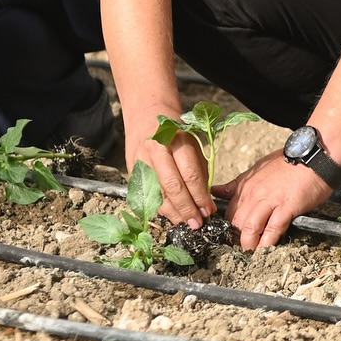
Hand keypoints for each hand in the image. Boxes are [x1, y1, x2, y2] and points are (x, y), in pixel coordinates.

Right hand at [124, 109, 213, 226]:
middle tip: (198, 223)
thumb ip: (198, 172)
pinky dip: (161, 209)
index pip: (190, 174)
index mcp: (174, 140)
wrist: (146, 118)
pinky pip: (147, 196)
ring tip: (187, 222)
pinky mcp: (131, 172)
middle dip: (187, 209)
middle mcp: (155, 151)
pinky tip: (173, 215)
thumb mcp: (192, 145)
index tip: (209, 210)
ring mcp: (140, 162)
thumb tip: (205, 203)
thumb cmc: (175, 134)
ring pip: (157, 195)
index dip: (200, 196)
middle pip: (172, 187)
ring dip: (174, 213)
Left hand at [216, 150, 332, 249]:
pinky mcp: (286, 207)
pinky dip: (267, 242)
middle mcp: (253, 193)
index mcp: (245, 184)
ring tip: (249, 254)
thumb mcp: (257, 169)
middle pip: (236, 221)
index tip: (230, 237)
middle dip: (235, 238)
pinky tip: (265, 251)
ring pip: (250, 227)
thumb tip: (216, 190)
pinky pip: (272, 229)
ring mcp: (269, 200)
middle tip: (239, 250)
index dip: (228, 226)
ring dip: (248, 244)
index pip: (229, 210)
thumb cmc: (288, 162)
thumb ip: (237, 184)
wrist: (312, 155)